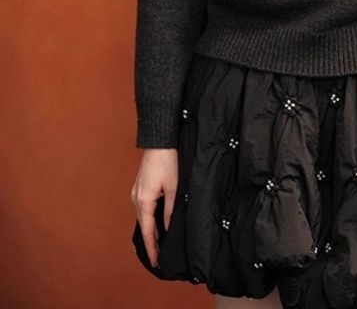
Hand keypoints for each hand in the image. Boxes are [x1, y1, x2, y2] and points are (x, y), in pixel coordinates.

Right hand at [130, 148, 178, 267]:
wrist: (159, 142)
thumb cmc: (167, 161)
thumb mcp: (173, 187)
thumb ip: (170, 209)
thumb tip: (169, 227)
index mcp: (144, 201)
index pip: (148, 231)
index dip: (152, 247)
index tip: (156, 261)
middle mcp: (136, 199)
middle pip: (143, 226)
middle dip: (150, 242)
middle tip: (158, 257)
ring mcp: (136, 193)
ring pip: (143, 217)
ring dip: (150, 230)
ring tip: (159, 243)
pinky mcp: (139, 188)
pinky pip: (143, 209)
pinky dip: (149, 219)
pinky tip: (156, 223)